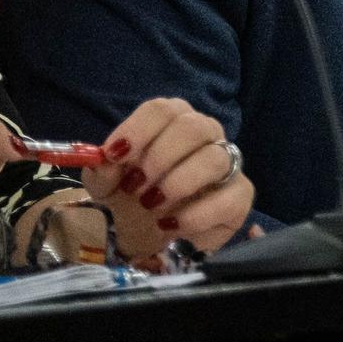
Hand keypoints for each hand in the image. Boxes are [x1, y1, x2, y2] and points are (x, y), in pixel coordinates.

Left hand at [82, 99, 253, 262]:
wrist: (149, 232)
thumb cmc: (131, 195)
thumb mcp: (106, 184)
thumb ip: (102, 171)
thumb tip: (107, 163)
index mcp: (172, 121)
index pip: (163, 109)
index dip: (138, 130)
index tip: (115, 156)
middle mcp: (206, 134)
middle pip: (193, 126)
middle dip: (160, 157)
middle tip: (136, 186)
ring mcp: (227, 163)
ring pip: (215, 159)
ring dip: (178, 184)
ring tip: (152, 205)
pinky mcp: (240, 196)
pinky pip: (229, 198)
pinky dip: (194, 215)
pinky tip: (171, 224)